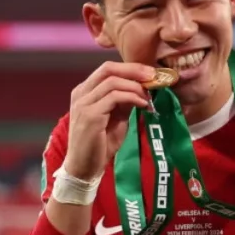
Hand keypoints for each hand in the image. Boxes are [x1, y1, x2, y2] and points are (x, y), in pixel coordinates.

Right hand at [63, 61, 154, 180]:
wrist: (85, 167)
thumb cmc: (100, 143)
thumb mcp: (116, 117)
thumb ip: (124, 101)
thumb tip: (141, 88)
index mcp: (85, 91)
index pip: (107, 69)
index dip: (130, 67)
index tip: (150, 72)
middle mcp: (81, 93)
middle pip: (108, 68)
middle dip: (134, 70)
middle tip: (153, 76)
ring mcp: (83, 103)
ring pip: (113, 81)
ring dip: (135, 86)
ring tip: (148, 97)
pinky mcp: (90, 114)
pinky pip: (114, 97)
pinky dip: (132, 97)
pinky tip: (143, 105)